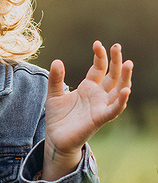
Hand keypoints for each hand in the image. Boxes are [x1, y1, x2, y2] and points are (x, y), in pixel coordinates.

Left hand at [43, 41, 132, 179]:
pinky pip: (114, 109)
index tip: (97, 44)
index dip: (100, 56)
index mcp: (88, 87)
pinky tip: (126, 90)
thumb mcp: (53, 94)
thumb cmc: (58, 117)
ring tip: (128, 63)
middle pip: (113, 75)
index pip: (99, 68)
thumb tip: (57, 61)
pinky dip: (121, 101)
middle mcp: (98, 95)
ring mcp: (101, 106)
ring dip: (125, 77)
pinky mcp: (100, 118)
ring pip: (119, 90)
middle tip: (117, 46)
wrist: (55, 138)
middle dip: (116, 61)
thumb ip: (56, 79)